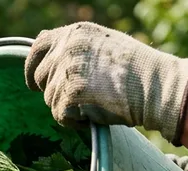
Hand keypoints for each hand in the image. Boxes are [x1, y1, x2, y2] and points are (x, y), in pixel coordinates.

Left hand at [24, 22, 187, 145]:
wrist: (155, 86)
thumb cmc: (137, 70)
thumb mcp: (104, 45)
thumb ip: (76, 50)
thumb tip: (52, 63)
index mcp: (74, 33)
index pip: (38, 47)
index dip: (32, 67)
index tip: (33, 83)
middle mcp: (66, 48)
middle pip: (42, 78)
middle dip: (55, 91)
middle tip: (80, 99)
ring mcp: (66, 71)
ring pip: (50, 99)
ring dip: (68, 107)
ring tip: (95, 103)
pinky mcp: (69, 95)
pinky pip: (60, 116)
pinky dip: (74, 121)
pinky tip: (93, 114)